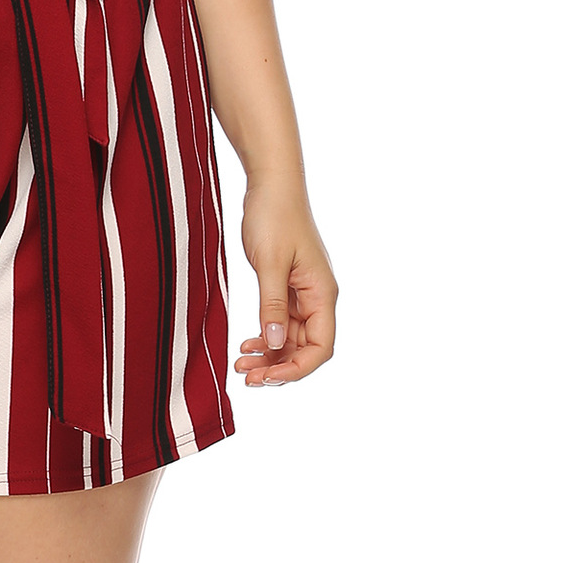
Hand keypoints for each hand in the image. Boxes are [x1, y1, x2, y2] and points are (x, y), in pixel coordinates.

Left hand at [233, 179, 336, 386]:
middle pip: (305, 347)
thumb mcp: (269, 262)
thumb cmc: (274, 216)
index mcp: (322, 293)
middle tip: (246, 377)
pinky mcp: (286, 285)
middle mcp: (317, 297)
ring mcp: (302, 292)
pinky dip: (265, 335)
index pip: (321, 347)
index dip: (297, 368)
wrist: (271, 184)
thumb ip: (271, 304)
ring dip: (269, 354)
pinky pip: (280, 321)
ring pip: (290, 337)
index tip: (267, 377)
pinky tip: (247, 344)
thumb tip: (274, 343)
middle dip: (278, 366)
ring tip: (240, 364)